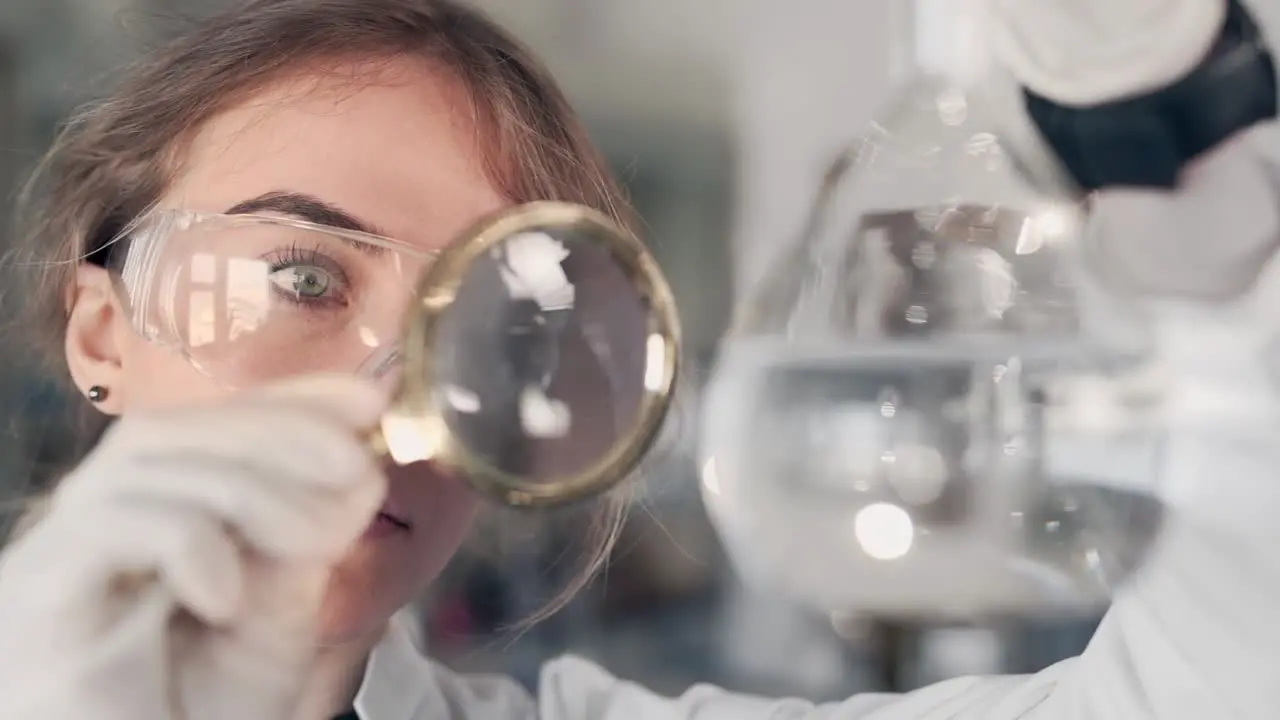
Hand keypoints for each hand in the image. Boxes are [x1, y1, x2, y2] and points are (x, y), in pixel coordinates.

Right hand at [0, 375, 386, 719]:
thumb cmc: (203, 716)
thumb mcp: (278, 620)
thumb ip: (308, 546)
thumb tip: (358, 471)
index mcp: (146, 517)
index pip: (206, 428)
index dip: (286, 401)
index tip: (368, 400)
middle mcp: (90, 526)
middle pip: (170, 430)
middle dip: (279, 430)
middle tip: (358, 462)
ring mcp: (55, 558)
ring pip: (146, 464)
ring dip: (254, 489)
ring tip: (318, 542)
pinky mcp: (39, 597)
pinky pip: (110, 525)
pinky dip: (188, 541)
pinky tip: (229, 595)